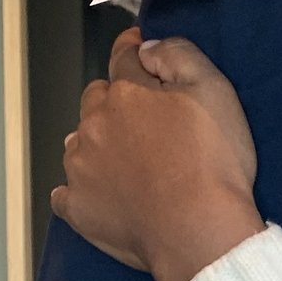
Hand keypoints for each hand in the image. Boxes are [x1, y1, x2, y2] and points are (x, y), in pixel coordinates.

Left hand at [53, 29, 265, 280]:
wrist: (199, 232)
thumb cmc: (213, 163)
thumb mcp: (214, 90)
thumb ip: (179, 55)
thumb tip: (147, 48)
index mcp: (127, 94)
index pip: (123, 57)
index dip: (133, 49)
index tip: (138, 49)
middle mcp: (94, 125)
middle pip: (96, 98)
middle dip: (116, 101)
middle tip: (146, 119)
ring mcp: (80, 168)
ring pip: (79, 142)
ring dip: (98, 143)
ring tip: (128, 161)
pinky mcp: (78, 208)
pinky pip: (66, 193)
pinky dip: (80, 189)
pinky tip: (101, 194)